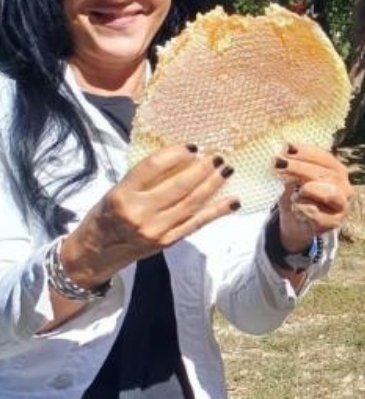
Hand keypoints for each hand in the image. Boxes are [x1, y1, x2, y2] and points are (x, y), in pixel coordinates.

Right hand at [61, 143, 237, 286]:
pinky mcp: (168, 242)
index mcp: (122, 195)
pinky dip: (217, 211)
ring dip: (213, 185)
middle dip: (203, 169)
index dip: (176, 153)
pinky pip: (197, 223)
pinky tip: (233, 201)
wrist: (96, 252)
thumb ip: (145, 178)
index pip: (152, 168)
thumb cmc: (106, 215)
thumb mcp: (117, 190)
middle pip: (178, 186)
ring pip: (191, 203)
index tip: (193, 146)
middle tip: (218, 156)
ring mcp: (155, 230)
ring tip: (227, 170)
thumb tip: (182, 157)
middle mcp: (139, 213)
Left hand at [274, 143, 354, 251]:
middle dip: (301, 168)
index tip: (287, 148)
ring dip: (307, 190)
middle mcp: (344, 187)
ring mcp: (342, 206)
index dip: (307, 153)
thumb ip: (293, 169)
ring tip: (294, 193)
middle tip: (279, 164)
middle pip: (326, 174)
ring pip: (329, 193)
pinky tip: (295, 208)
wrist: (299, 223)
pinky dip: (304, 209)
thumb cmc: (298, 196)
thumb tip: (282, 158)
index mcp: (338, 171)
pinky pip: (319, 214)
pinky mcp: (334, 223)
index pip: (325, 158)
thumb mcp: (294, 179)